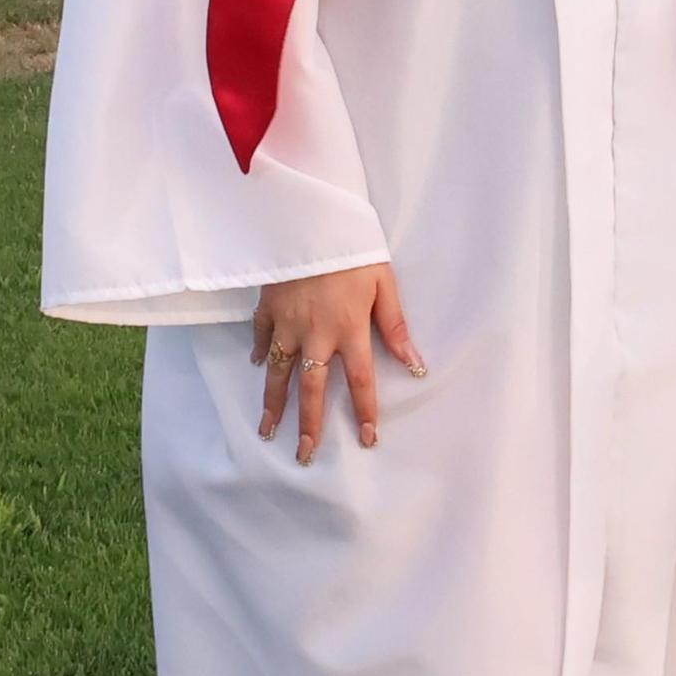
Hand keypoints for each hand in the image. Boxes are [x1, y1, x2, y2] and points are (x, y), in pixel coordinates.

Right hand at [250, 263, 423, 465]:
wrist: (310, 219)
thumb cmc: (353, 249)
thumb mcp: (383, 282)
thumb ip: (395, 325)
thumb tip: (415, 364)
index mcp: (348, 329)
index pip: (360, 380)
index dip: (365, 412)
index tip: (367, 440)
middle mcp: (316, 334)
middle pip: (312, 389)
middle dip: (309, 425)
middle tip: (304, 455)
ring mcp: (287, 323)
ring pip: (279, 373)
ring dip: (273, 404)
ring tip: (268, 431)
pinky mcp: (268, 307)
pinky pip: (262, 337)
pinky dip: (261, 353)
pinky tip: (260, 366)